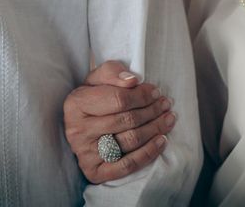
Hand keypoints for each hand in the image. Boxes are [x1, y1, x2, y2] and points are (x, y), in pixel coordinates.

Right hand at [63, 61, 176, 183]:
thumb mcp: (98, 78)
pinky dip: (149, 153)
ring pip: (130, 141)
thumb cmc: (94, 97)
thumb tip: (133, 81)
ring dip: (155, 129)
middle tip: (166, 105)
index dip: (142, 96)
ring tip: (168, 118)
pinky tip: (162, 140)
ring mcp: (85, 153)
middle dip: (152, 111)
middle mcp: (77, 130)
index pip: (118, 100)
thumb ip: (113, 72)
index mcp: (76, 103)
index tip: (156, 92)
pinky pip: (128, 165)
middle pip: (127, 121)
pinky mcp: (95, 171)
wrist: (80, 124)